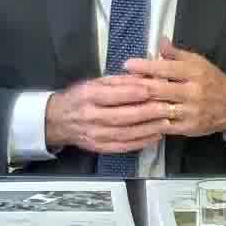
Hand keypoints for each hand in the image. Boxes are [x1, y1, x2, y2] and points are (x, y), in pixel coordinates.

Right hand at [45, 76, 172, 153]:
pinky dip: (141, 143)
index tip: (154, 89)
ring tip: (166, 122)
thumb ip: (119, 81)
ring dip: (148, 129)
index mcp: (88, 96)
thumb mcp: (95, 82)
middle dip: (148, 112)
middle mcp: (90, 117)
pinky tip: (155, 136)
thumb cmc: (80, 97)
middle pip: (123, 116)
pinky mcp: (99, 147)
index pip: (114, 95)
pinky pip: (123, 147)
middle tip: (168, 107)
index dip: (135, 93)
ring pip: (126, 134)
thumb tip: (144, 78)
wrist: (58, 121)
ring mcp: (94, 135)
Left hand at [122, 36, 225, 136]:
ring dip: (137, 106)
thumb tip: (159, 40)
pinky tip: (133, 120)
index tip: (128, 64)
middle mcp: (192, 92)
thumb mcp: (198, 62)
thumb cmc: (211, 80)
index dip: (145, 66)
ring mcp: (190, 112)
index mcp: (195, 72)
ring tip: (120, 102)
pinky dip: (147, 122)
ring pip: (158, 109)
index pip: (166, 68)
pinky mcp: (187, 128)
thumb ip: (176, 53)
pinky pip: (163, 126)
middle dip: (135, 86)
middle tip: (116, 83)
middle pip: (159, 89)